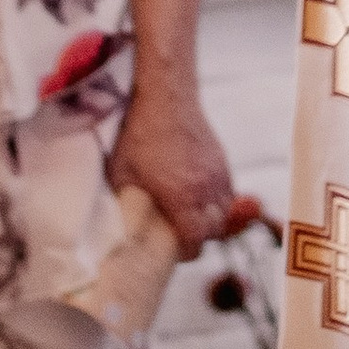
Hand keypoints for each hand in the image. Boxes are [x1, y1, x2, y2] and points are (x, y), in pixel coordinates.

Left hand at [112, 78, 236, 258]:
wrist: (165, 96)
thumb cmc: (139, 136)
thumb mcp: (121, 176)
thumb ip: (126, 207)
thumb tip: (122, 231)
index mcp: (182, 198)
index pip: (196, 243)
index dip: (183, 251)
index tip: (169, 249)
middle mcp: (206, 189)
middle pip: (215, 231)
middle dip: (198, 237)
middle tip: (177, 234)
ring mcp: (218, 174)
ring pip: (225, 211)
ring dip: (210, 219)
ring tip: (189, 216)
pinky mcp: (222, 161)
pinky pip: (227, 192)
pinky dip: (216, 200)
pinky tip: (196, 195)